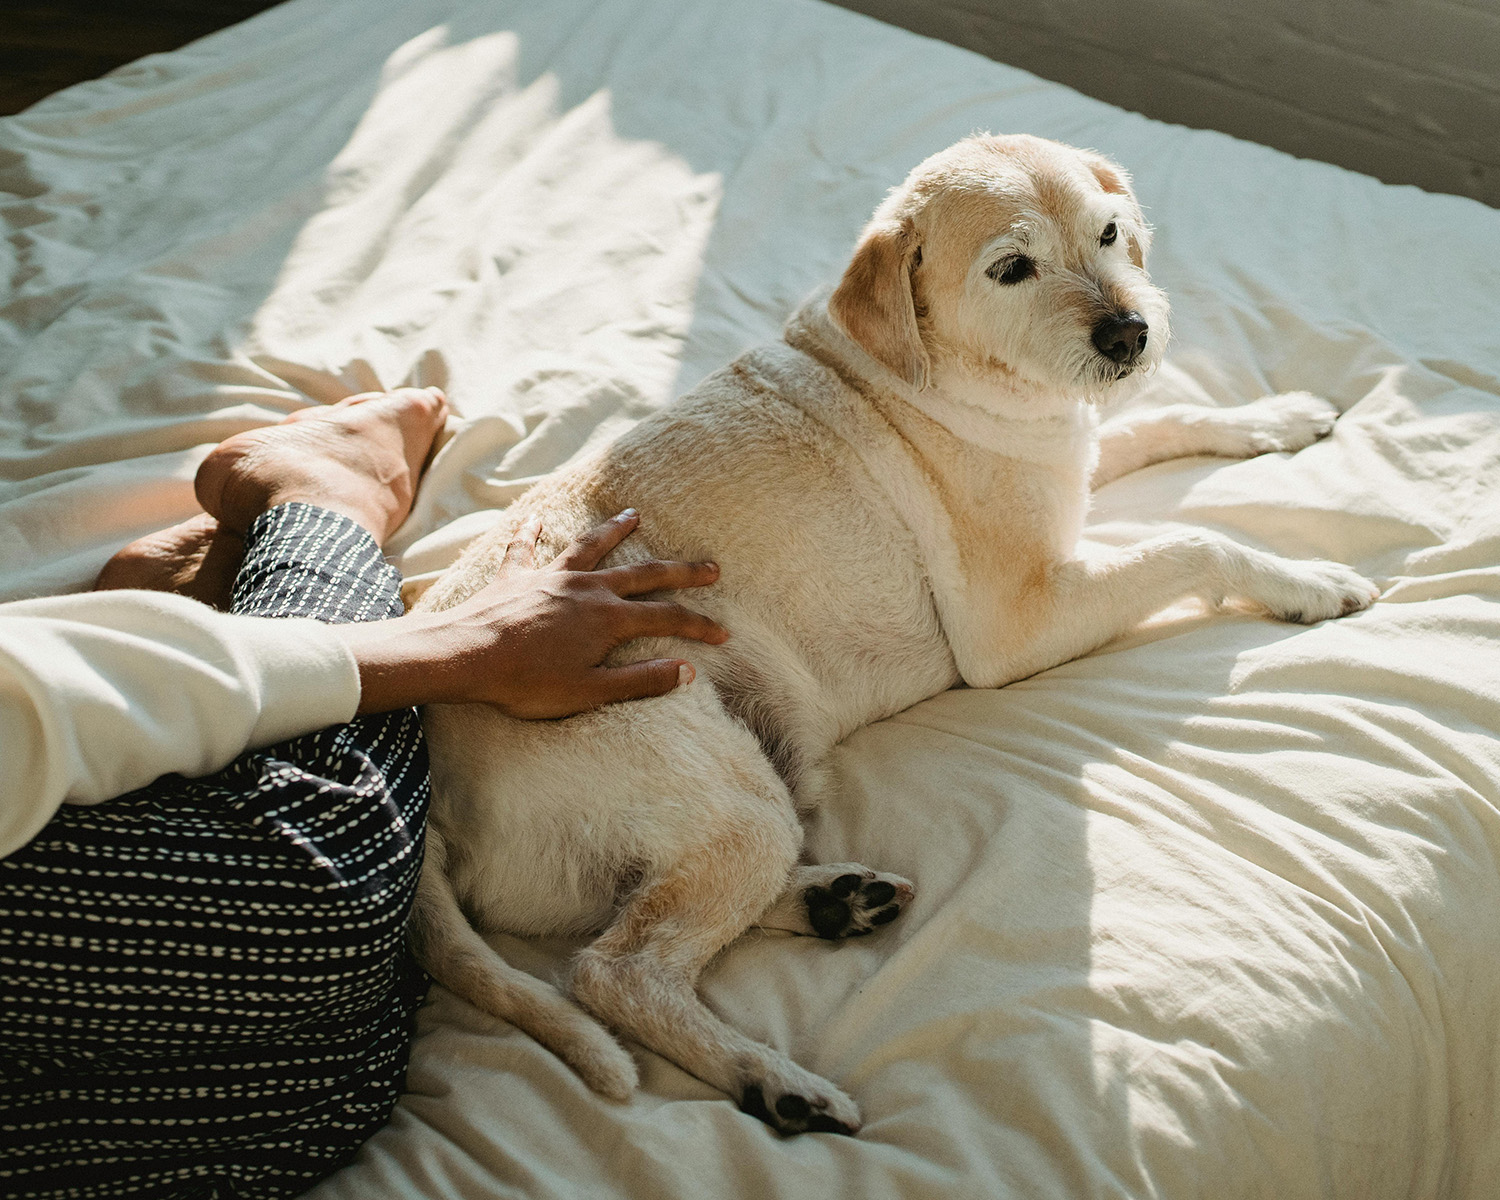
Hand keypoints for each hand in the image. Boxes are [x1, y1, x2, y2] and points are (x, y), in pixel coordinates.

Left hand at [337, 510, 727, 717]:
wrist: (464, 656)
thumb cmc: (526, 682)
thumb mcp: (590, 692)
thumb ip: (639, 680)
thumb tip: (686, 671)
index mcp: (607, 619)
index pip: (667, 618)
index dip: (698, 625)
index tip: (723, 632)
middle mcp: (585, 589)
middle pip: (643, 574)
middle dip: (680, 571)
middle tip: (710, 565)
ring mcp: (550, 578)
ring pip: (590, 548)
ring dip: (614, 531)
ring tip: (634, 515)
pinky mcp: (515, 577)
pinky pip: (525, 549)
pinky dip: (531, 533)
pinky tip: (534, 519)